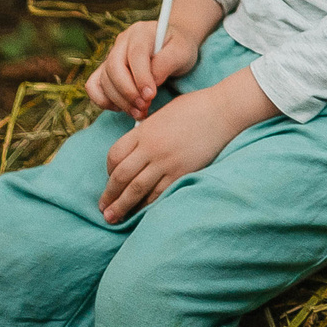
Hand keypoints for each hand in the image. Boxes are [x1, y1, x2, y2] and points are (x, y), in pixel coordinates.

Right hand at [86, 0, 219, 120]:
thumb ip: (166, 63)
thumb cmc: (179, 48)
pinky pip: (93, 86)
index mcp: (141, 32)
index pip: (135, 54)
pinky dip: (103, 100)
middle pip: (114, 67)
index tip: (151, 96)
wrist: (172, 47)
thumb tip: (150, 82)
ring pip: (104, 80)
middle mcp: (122, 42)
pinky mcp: (105, 71)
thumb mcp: (182, 52)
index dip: (141, 77)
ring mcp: (111, 55)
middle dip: (128, 92)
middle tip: (144, 107)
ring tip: (139, 112)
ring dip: (120, 101)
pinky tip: (123, 107)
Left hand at [98, 67, 277, 221]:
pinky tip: (141, 212)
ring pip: (136, 189)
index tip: (109, 180)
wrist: (222, 111)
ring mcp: (166, 161)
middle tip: (104, 210)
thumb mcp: (162, 115)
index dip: (108, 171)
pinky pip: (158, 193)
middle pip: (121, 176)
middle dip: (110, 196)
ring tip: (114, 218)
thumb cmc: (194, 108)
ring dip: (123, 205)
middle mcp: (151, 147)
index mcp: (144, 131)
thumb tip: (134, 151)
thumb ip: (146, 133)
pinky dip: (147, 205)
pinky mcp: (181, 172)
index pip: (114, 155)